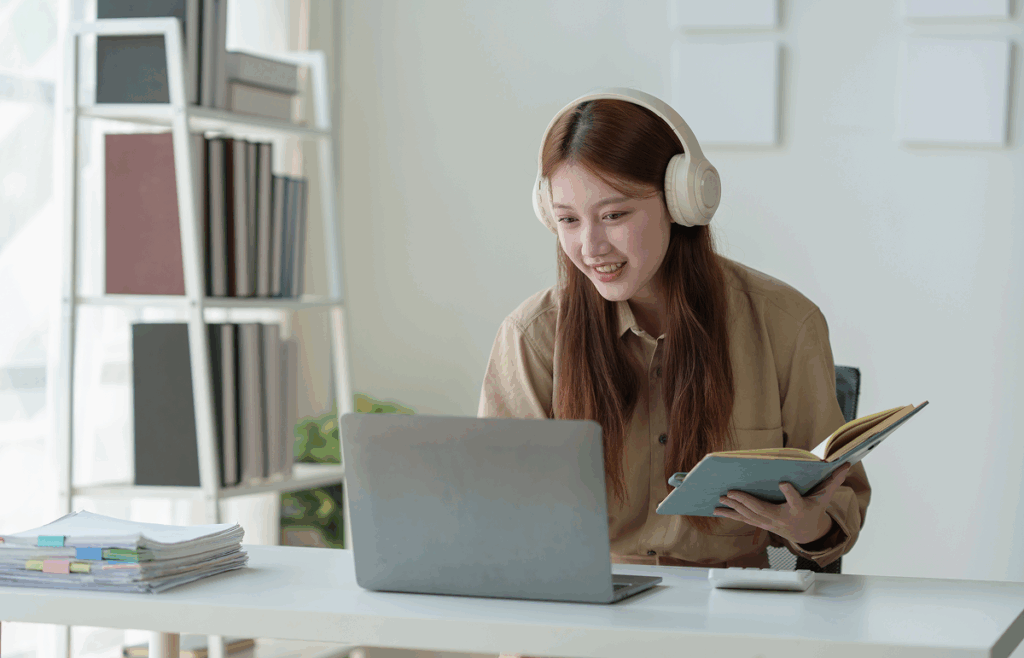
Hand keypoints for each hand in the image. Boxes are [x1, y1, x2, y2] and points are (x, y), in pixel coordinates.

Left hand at [712, 463, 852, 545]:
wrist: (807, 532)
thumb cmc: (814, 509)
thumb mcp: (824, 496)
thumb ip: (833, 481)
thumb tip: (846, 464)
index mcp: (799, 509)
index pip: (795, 501)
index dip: (790, 493)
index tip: (783, 483)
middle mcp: (782, 518)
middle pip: (764, 510)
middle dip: (747, 502)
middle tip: (732, 492)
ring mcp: (770, 523)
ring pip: (750, 516)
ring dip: (734, 508)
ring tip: (721, 499)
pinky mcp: (762, 523)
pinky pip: (745, 519)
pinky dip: (731, 514)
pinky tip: (717, 509)